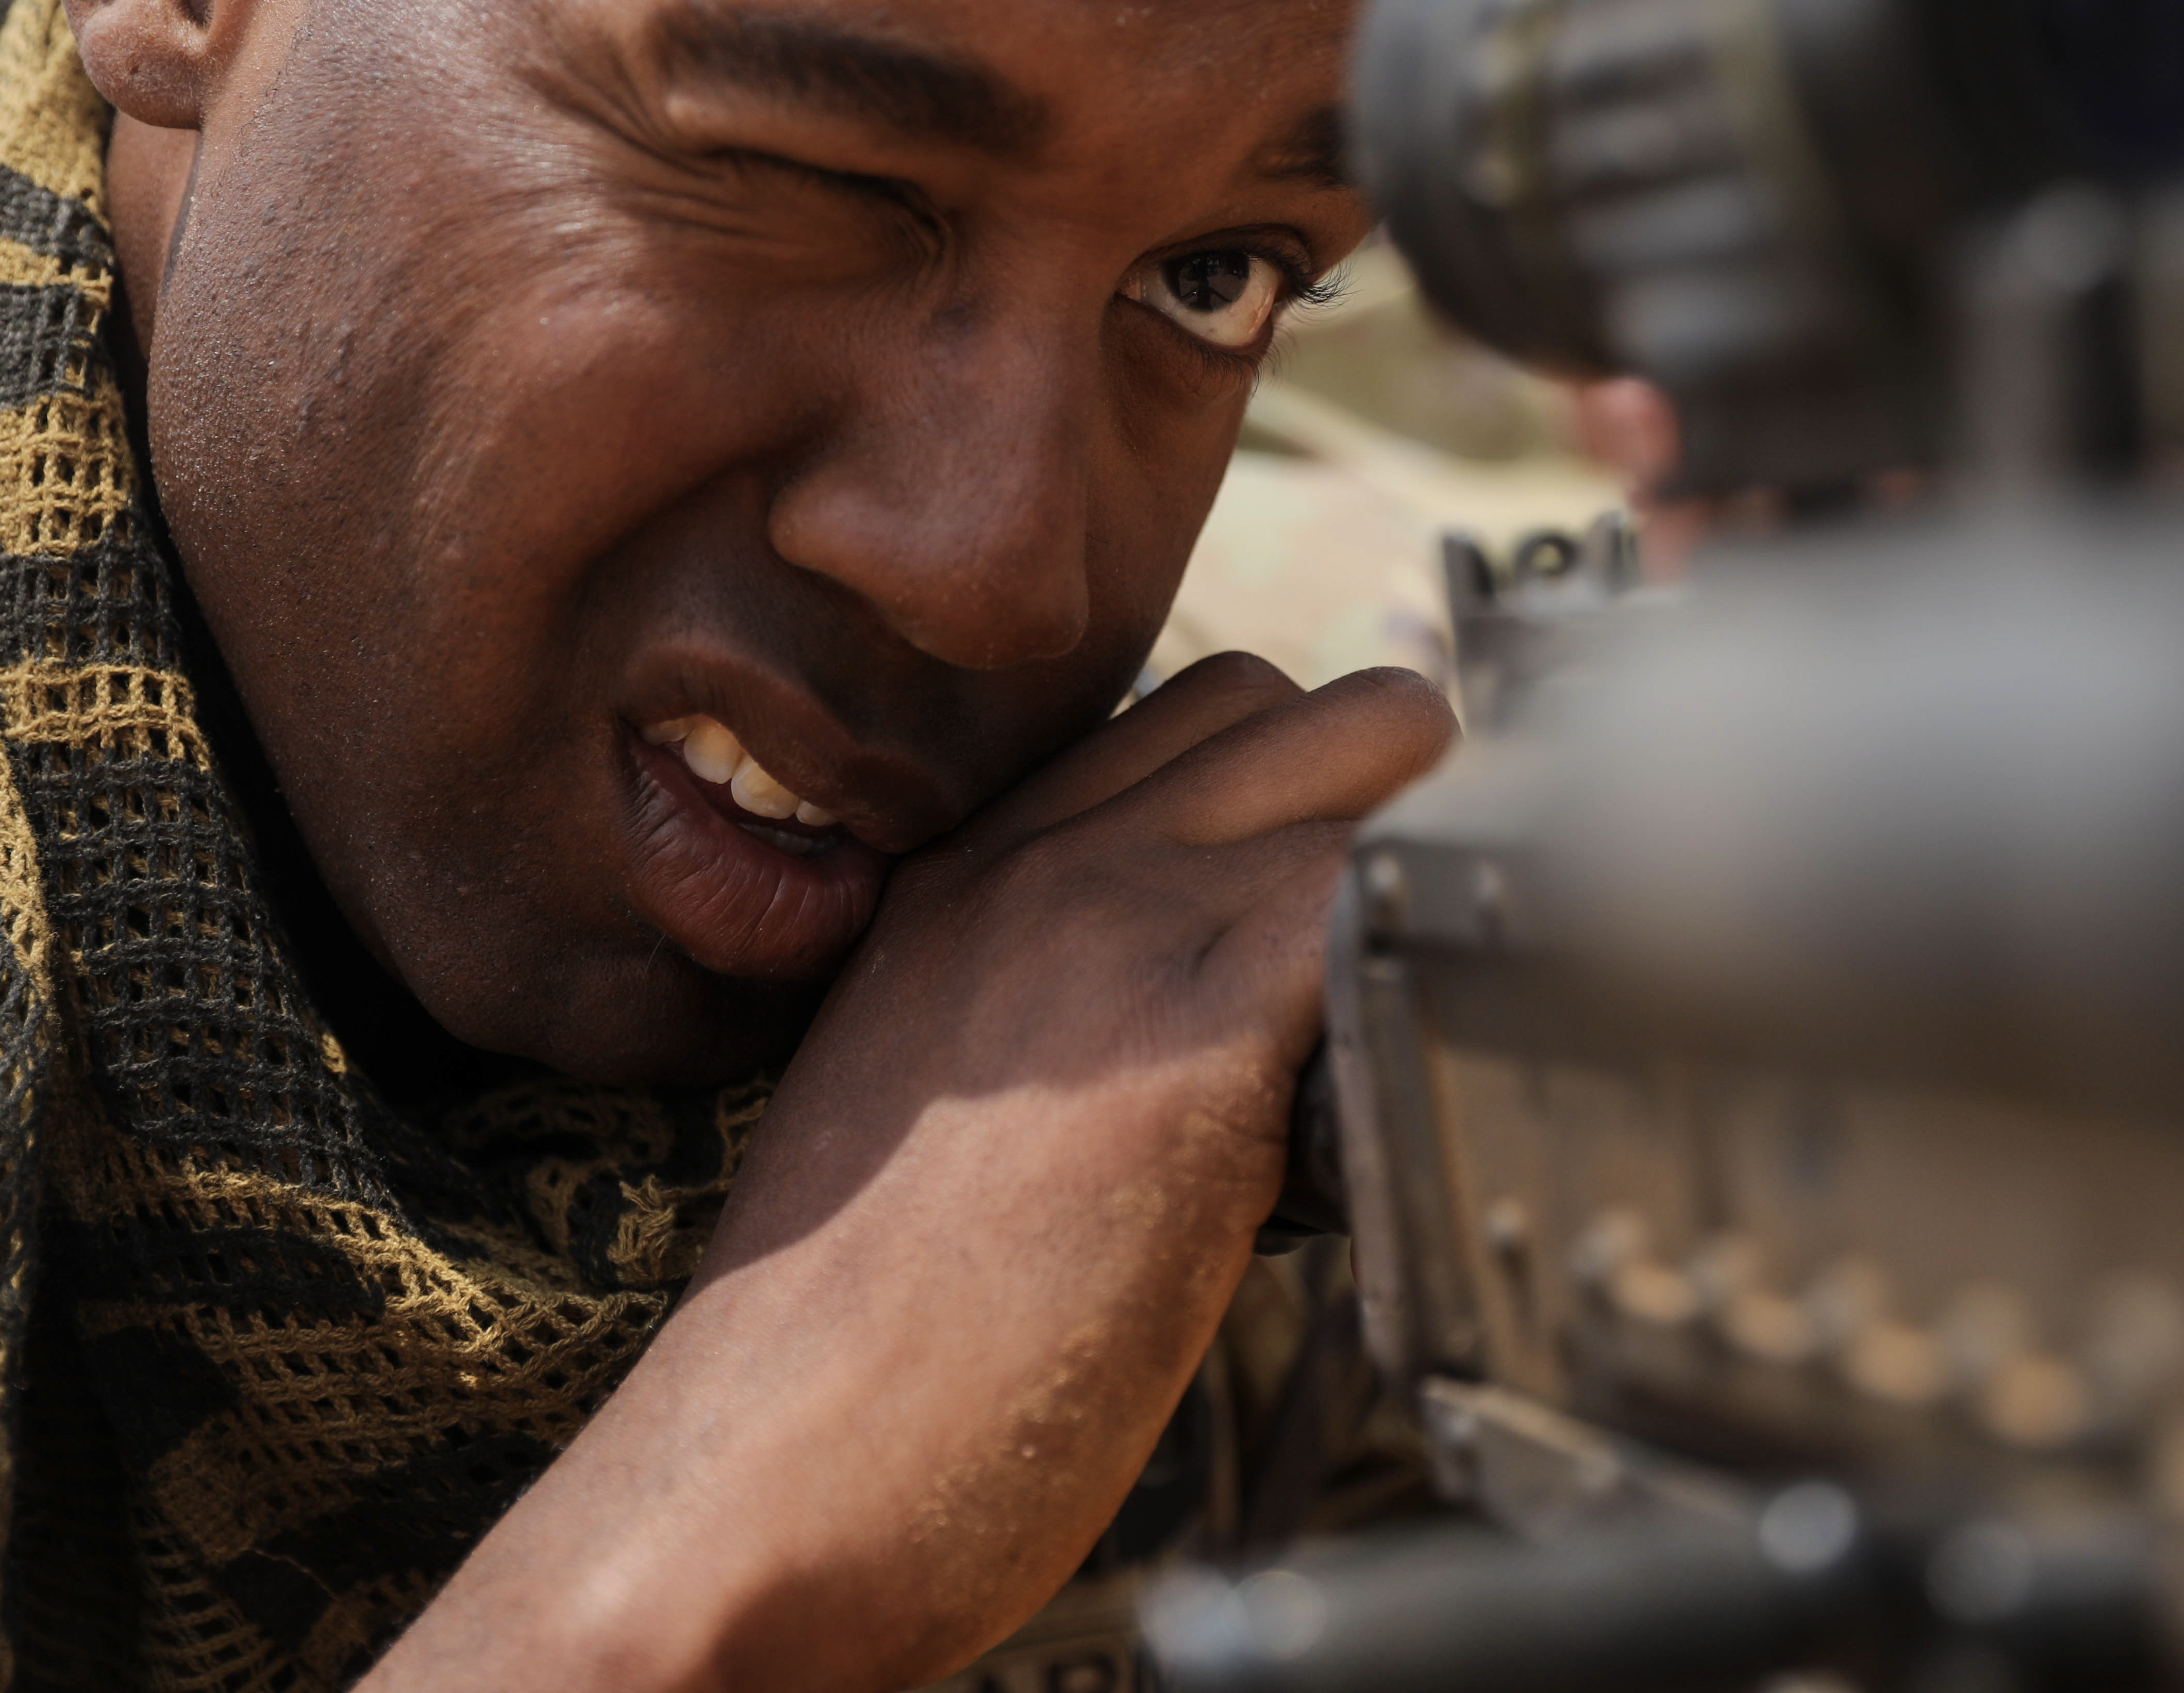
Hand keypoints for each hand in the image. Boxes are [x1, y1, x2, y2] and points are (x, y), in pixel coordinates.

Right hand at [361, 656, 1454, 1692]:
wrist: (762, 1478)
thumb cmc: (855, 1345)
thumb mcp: (941, 1105)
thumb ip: (1063, 1016)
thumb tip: (1227, 1025)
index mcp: (968, 879)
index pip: (1188, 720)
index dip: (1287, 793)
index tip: (1325, 894)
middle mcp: (1036, 868)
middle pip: (1291, 704)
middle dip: (1375, 793)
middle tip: (1389, 945)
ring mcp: (1110, 934)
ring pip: (1362, 774)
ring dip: (1413, 884)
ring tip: (1401, 1023)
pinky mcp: (1188, 1043)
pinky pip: (1370, 911)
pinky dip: (1421, 980)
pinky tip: (1395, 1092)